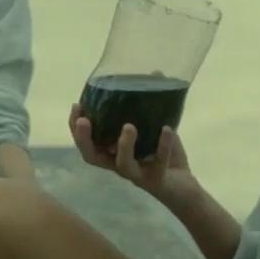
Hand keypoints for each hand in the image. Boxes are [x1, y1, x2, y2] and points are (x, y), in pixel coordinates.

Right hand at [67, 103, 199, 203]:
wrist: (184, 187)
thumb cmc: (164, 156)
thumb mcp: (156, 127)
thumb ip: (152, 105)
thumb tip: (155, 72)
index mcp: (112, 153)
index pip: (87, 143)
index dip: (75, 128)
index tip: (76, 106)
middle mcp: (119, 164)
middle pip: (92, 157)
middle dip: (84, 139)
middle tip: (83, 120)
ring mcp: (137, 174)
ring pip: (122, 164)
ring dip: (124, 145)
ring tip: (129, 126)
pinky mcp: (156, 180)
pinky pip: (158, 164)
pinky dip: (163, 146)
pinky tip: (167, 129)